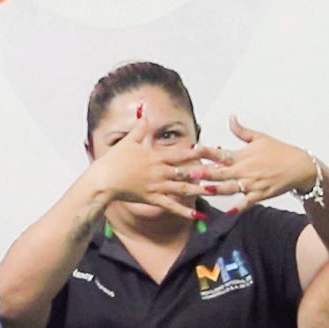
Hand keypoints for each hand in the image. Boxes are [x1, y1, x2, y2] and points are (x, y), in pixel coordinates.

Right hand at [90, 114, 206, 219]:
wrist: (103, 180)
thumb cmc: (114, 161)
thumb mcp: (128, 141)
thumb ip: (139, 127)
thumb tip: (144, 112)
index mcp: (156, 156)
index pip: (183, 153)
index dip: (200, 152)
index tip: (215, 151)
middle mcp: (160, 171)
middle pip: (188, 170)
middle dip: (208, 170)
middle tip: (225, 171)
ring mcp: (157, 186)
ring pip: (183, 188)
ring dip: (201, 189)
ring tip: (217, 191)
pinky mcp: (151, 199)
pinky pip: (171, 206)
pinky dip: (184, 210)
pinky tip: (198, 214)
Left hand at [189, 116, 316, 211]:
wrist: (299, 166)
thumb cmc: (279, 151)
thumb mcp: (260, 138)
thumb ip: (241, 131)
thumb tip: (231, 118)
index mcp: (242, 155)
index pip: (220, 152)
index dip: (206, 150)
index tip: (193, 149)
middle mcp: (244, 169)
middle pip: (220, 172)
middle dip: (202, 173)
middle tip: (186, 174)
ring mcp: (252, 183)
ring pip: (230, 188)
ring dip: (216, 189)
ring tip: (202, 190)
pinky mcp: (260, 194)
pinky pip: (247, 202)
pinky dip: (238, 207)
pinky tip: (228, 212)